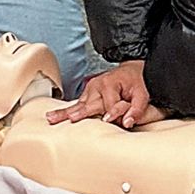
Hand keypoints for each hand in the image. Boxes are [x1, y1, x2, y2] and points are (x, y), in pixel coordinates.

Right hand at [47, 60, 165, 129]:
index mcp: (109, 84)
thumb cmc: (137, 82)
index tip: (122, 121)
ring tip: (51, 118)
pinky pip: (78, 104)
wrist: (132, 70)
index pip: (109, 107)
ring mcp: (90, 89)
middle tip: (69, 119)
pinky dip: (66, 110)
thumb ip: (137, 109)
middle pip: (87, 105)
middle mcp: (97, 86)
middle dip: (78, 113)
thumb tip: (127, 122)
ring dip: (65, 112)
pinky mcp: (87, 94)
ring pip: (78, 104)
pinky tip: (54, 116)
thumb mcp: (142, 94)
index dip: (116, 116)